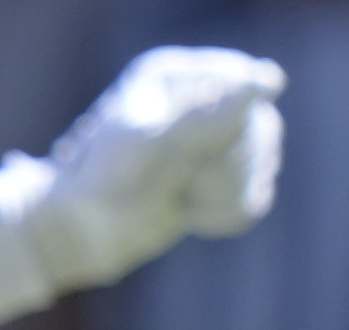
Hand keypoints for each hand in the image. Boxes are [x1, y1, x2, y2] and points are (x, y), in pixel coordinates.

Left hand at [30, 47, 287, 289]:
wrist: (80, 232)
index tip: (192, 158)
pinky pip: (255, 198)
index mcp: (178, 77)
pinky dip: (227, 215)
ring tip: (181, 197)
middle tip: (180, 183)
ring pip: (262, 165)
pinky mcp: (220, 181)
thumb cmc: (102, 182)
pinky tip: (191, 214)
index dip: (232, 128)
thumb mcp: (150, 146)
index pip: (244, 84)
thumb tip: (268, 80)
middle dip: (223, 169)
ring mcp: (213, 141)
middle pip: (260, 129)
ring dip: (223, 194)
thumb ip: (208, 113)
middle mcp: (200, 102)